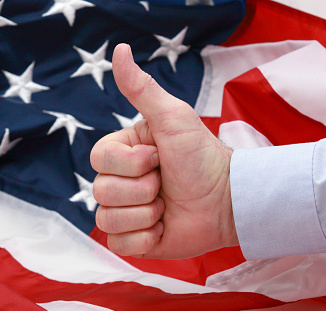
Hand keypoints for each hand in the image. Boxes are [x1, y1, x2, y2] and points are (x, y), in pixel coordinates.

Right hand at [90, 43, 237, 258]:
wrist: (227, 200)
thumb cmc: (201, 155)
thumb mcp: (172, 117)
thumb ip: (142, 88)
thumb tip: (119, 50)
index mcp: (121, 153)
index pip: (98, 160)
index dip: (130, 163)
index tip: (159, 157)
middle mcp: (118, 182)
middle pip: (101, 191)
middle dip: (143, 190)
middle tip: (166, 184)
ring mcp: (125, 212)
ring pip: (107, 220)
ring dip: (146, 214)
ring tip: (167, 206)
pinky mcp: (134, 240)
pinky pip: (119, 245)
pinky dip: (145, 238)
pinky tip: (164, 227)